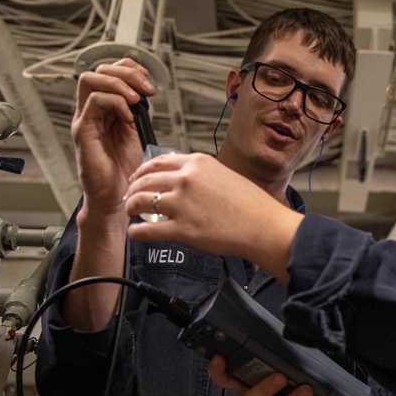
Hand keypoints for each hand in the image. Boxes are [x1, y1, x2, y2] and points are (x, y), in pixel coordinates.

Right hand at [72, 58, 155, 219]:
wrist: (118, 198)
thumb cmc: (126, 171)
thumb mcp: (136, 133)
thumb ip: (136, 111)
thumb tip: (145, 92)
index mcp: (105, 109)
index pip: (109, 72)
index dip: (129, 69)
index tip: (148, 82)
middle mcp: (91, 112)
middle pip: (98, 70)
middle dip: (127, 73)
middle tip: (146, 90)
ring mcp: (84, 120)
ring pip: (90, 80)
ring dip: (119, 84)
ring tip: (137, 100)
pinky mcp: (83, 131)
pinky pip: (94, 102)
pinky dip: (115, 102)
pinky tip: (128, 117)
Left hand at [123, 153, 301, 281]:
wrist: (264, 226)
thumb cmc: (251, 205)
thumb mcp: (224, 174)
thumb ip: (200, 173)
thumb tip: (182, 178)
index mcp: (197, 163)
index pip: (157, 161)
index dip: (142, 171)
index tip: (138, 178)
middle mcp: (186, 179)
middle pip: (144, 180)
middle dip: (132, 189)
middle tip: (130, 197)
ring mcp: (183, 203)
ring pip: (140, 201)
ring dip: (130, 207)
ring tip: (130, 213)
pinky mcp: (183, 229)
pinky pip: (147, 230)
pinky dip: (136, 232)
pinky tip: (135, 233)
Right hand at [207, 355, 335, 395]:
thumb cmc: (285, 389)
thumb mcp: (277, 373)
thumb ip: (274, 360)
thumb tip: (288, 331)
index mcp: (248, 388)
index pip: (227, 381)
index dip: (218, 372)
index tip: (218, 357)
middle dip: (264, 388)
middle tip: (279, 376)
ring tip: (307, 389)